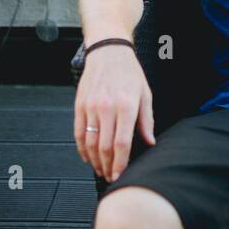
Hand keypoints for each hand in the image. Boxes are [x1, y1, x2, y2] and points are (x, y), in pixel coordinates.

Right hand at [73, 44, 154, 181]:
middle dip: (108, 166)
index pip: (122, 143)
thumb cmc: (129, 73)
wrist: (108, 52)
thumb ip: (146, 121)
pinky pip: (78, 133)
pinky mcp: (80, 106)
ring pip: (90, 142)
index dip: (121, 163)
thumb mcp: (145, 95)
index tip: (121, 175)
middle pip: (105, 146)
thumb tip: (149, 142)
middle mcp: (107, 107)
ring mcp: (91, 107)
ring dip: (95, 161)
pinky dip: (82, 148)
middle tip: (111, 177)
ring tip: (101, 169)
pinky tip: (88, 157)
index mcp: (126, 106)